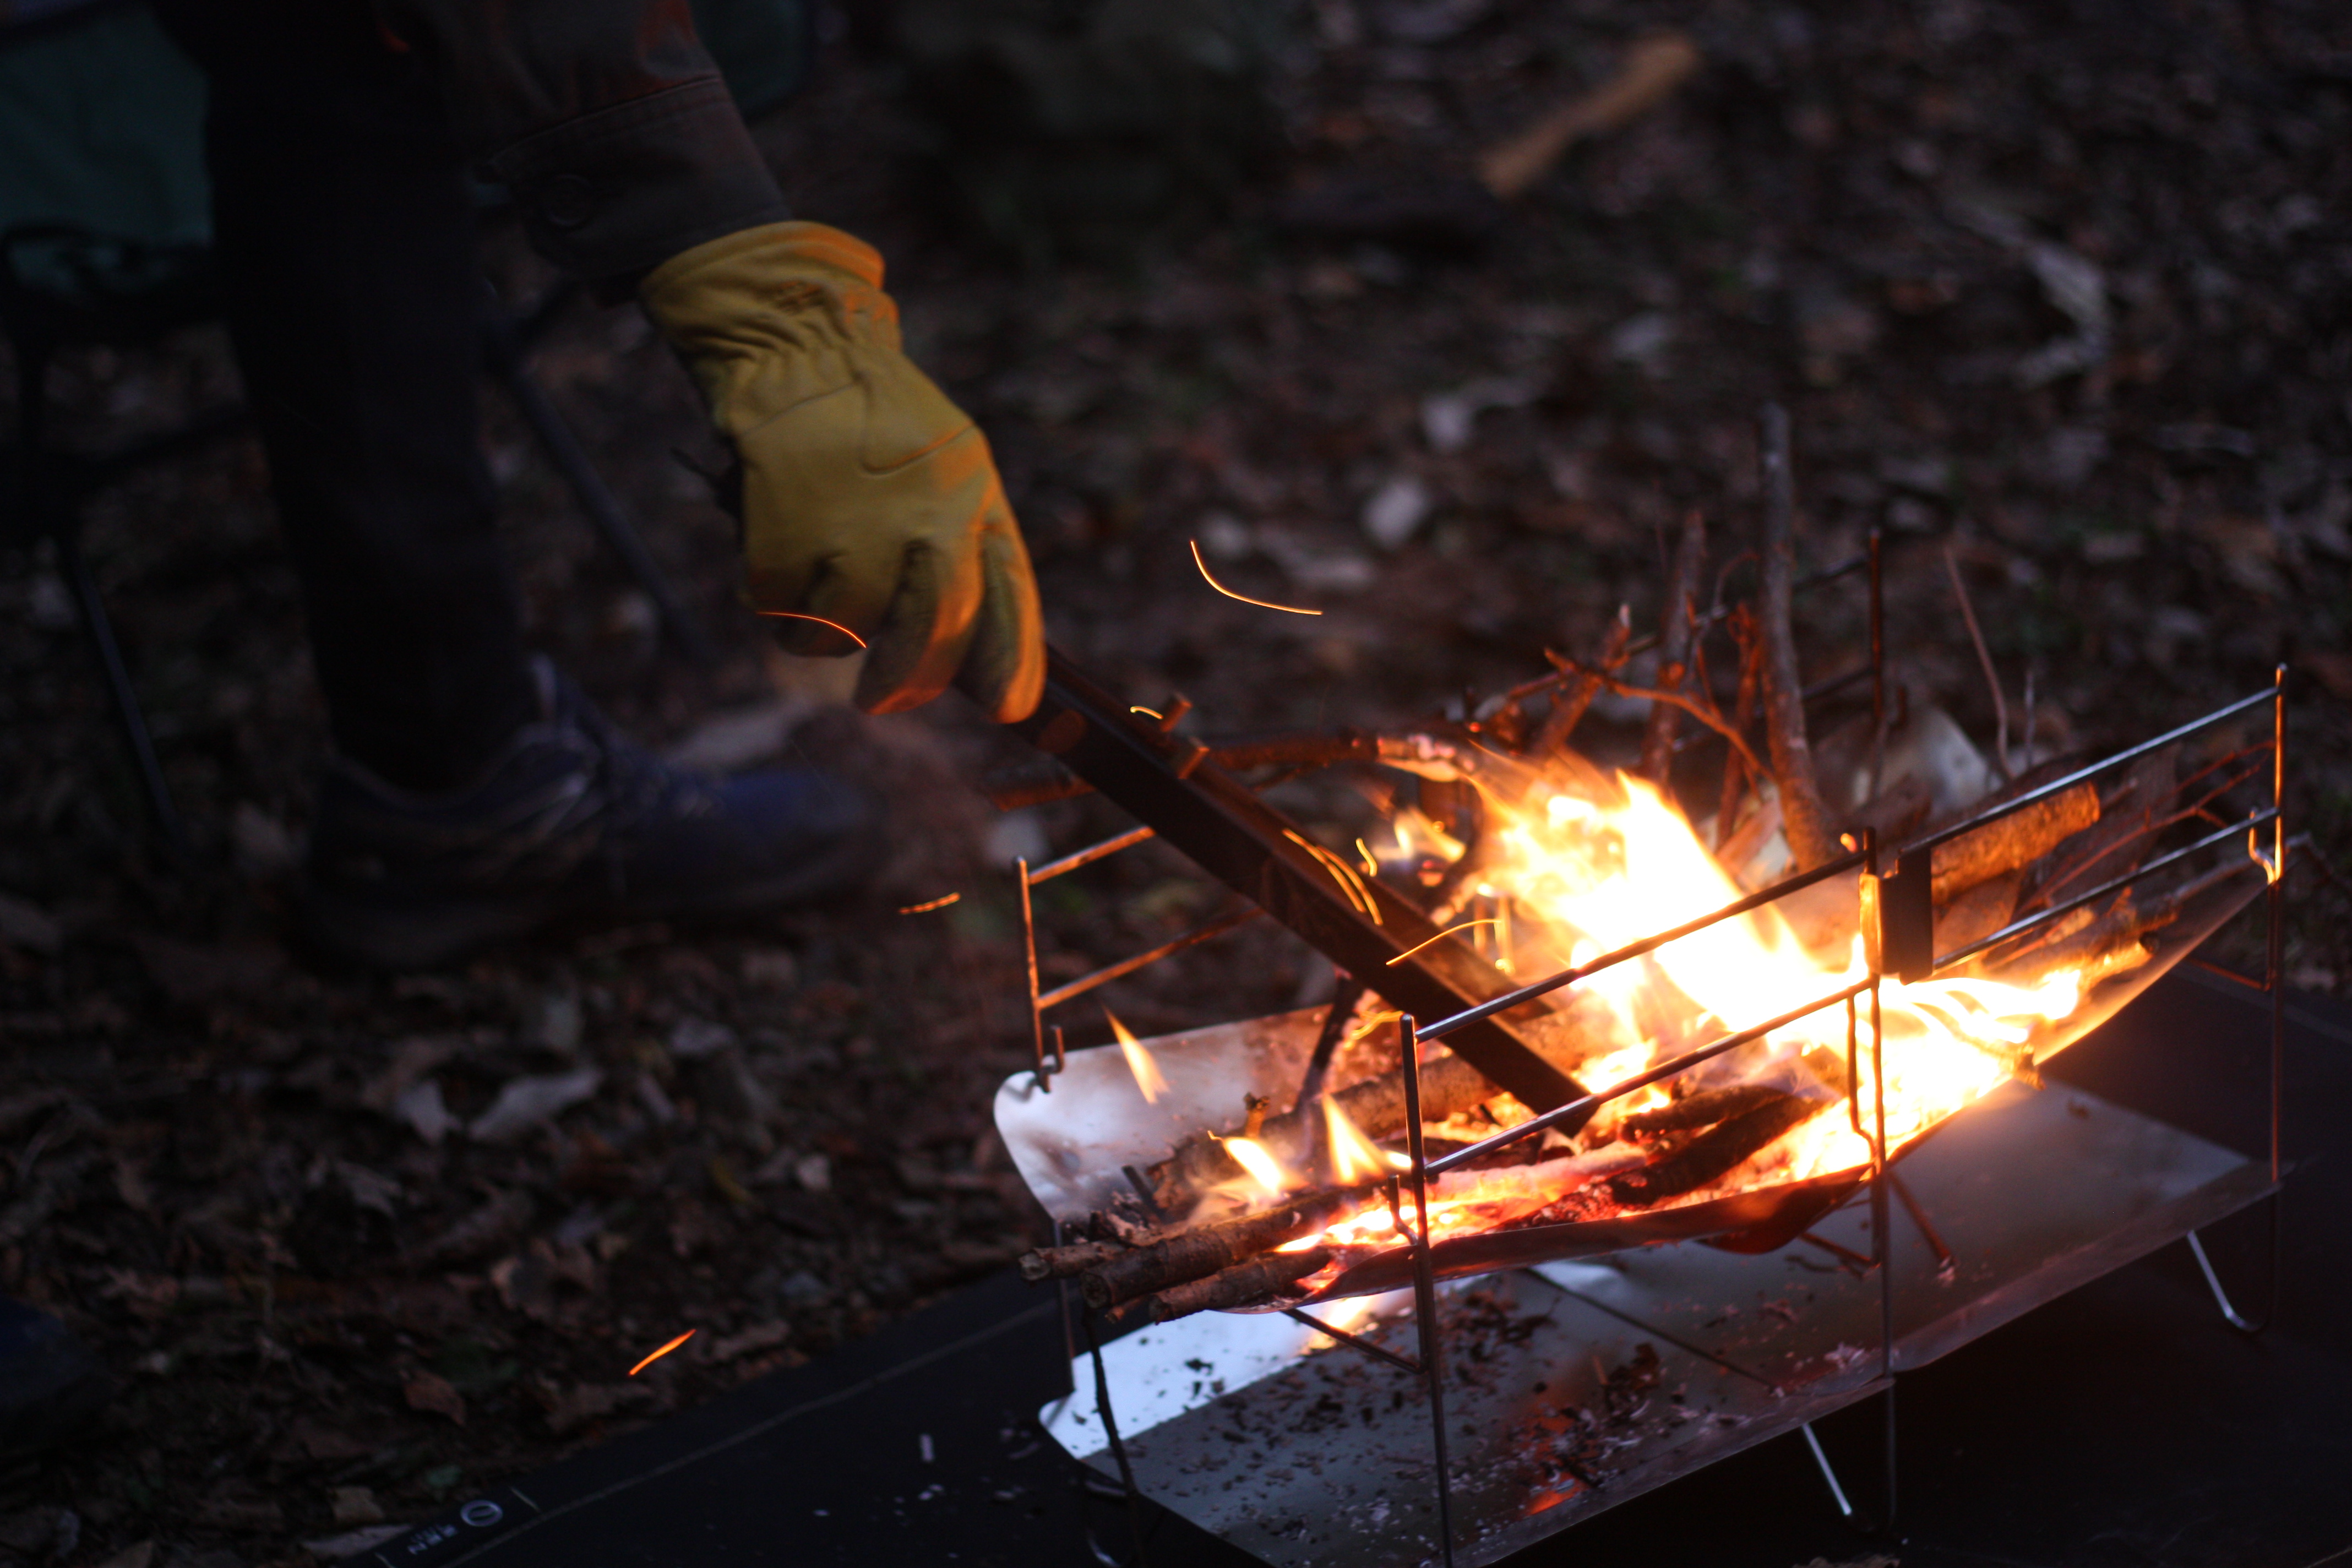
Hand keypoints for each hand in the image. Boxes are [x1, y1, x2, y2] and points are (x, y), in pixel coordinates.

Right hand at [640, 222, 1043, 720]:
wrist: (803, 348)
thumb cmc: (880, 424)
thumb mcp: (951, 470)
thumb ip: (965, 554)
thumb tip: (969, 666)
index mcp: (976, 502)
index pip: (1011, 603)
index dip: (1013, 668)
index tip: (1007, 711)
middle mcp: (927, 517)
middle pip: (935, 636)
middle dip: (908, 683)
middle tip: (880, 701)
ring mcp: (857, 524)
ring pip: (844, 633)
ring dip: (821, 634)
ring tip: (812, 592)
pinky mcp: (789, 525)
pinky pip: (780, 610)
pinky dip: (772, 601)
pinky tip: (775, 557)